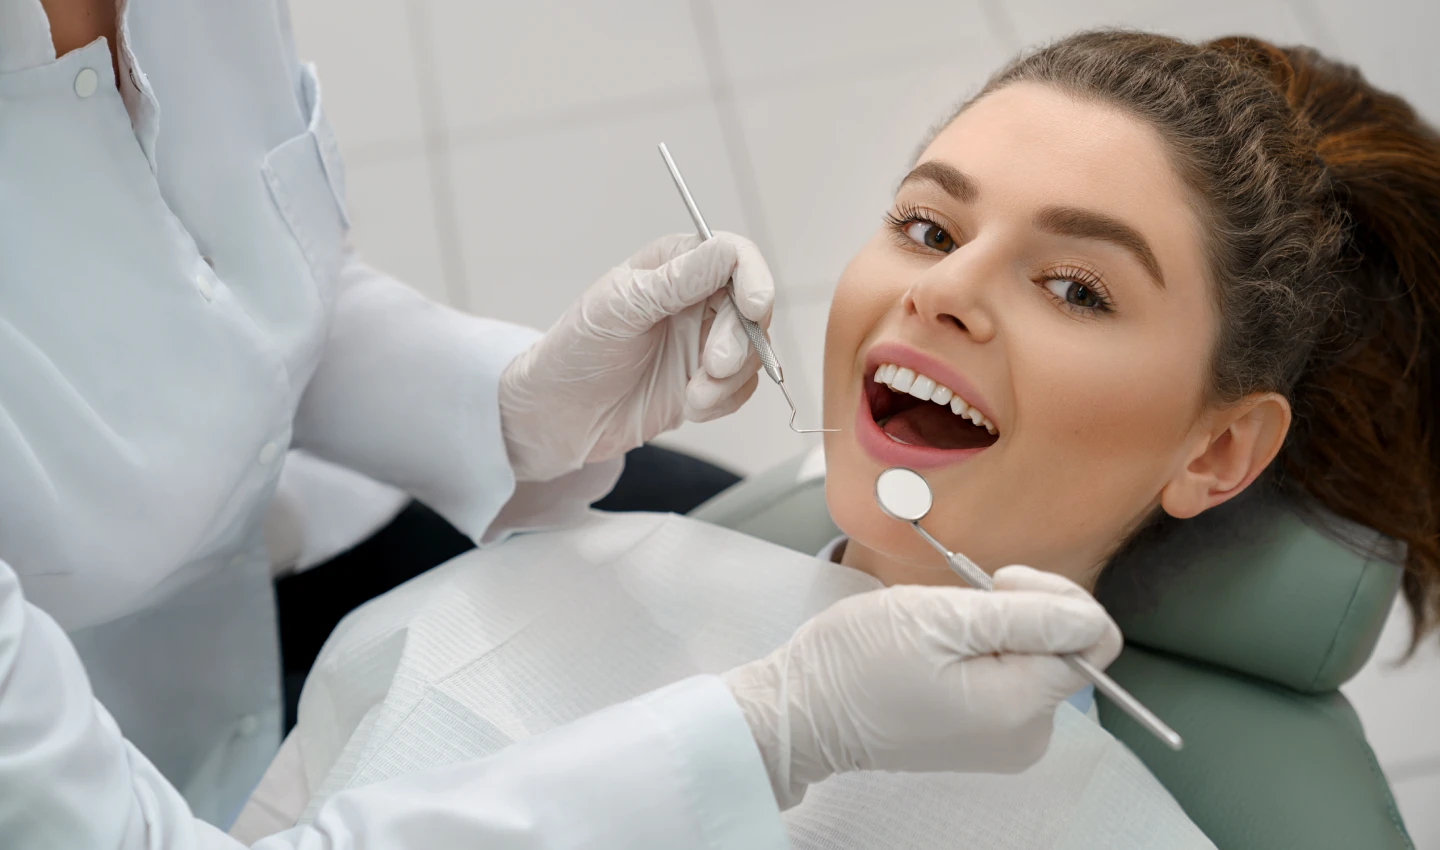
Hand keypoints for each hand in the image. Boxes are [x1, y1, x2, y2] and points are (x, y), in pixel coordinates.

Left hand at [499, 233, 773, 481]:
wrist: (559, 415)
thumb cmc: (576, 351)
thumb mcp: (621, 308)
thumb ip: (679, 281)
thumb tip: (728, 252)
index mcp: (675, 265)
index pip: (734, 257)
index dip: (753, 279)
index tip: (754, 309)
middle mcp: (696, 299)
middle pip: (751, 308)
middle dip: (738, 341)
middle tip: (714, 367)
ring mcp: (704, 341)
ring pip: (753, 352)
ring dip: (730, 379)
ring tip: (694, 396)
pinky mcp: (707, 382)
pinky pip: (742, 388)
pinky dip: (725, 400)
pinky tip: (691, 406)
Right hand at [723, 566, 1122, 808]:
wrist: (804, 711)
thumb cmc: (857, 662)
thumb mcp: (941, 618)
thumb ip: (1025, 618)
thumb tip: (1091, 618)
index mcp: (1020, 707)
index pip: (1092, 636)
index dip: (1052, 595)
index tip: (997, 583)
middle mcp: (1025, 735)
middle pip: (1065, 649)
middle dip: (1020, 612)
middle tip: (959, 604)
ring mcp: (1004, 740)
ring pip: (1033, 660)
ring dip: (995, 630)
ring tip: (938, 630)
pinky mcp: (982, 735)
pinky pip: (1006, 679)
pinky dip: (980, 654)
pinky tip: (937, 651)